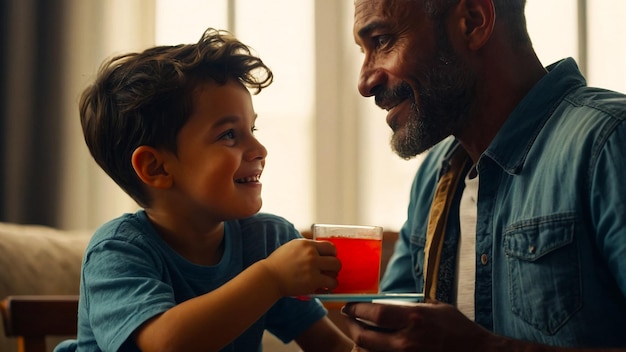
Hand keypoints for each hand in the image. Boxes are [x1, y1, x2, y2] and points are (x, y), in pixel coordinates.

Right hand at [262, 239, 340, 295]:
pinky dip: (329, 286)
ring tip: (326, 280)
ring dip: (333, 277)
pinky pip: (331, 283)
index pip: (330, 246)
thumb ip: (307, 247)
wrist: (269, 277)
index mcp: (306, 244)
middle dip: (334, 267)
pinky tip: (323, 288)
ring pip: (335, 271)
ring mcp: (312, 267)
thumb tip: (321, 251)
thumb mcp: (292, 247)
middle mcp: (311, 254)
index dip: (332, 255)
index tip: (329, 260)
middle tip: (328, 272)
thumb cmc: (278, 264)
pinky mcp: (313, 281)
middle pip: (335, 259)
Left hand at [341, 301, 491, 350]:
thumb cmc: (458, 329)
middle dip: (352, 327)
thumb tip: (385, 302)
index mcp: (414, 319)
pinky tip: (374, 347)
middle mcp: (408, 341)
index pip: (375, 313)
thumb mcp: (436, 308)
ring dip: (360, 344)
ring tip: (358, 335)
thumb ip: (411, 305)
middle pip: (365, 337)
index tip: (349, 306)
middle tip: (348, 320)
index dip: (356, 309)